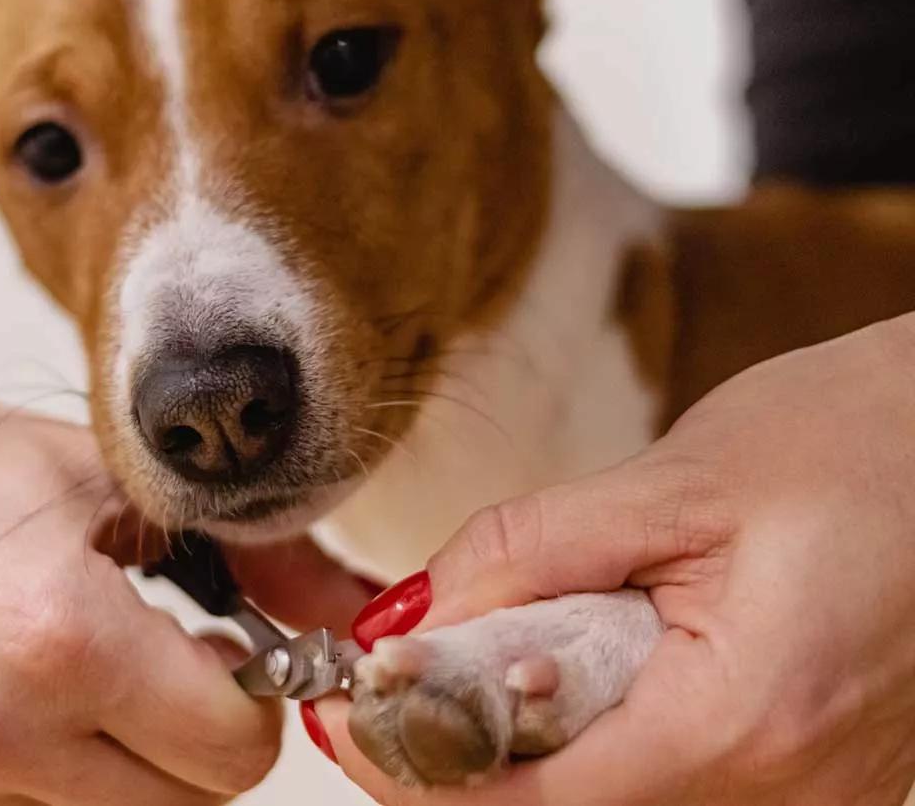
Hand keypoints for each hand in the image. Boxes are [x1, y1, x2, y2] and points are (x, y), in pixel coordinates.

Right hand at [0, 349, 370, 805]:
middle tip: (153, 674)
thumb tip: (356, 615)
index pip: (236, 757)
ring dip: (113, 774)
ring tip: (70, 685)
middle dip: (191, 746)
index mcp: (55, 637)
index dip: (251, 703)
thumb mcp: (106, 481)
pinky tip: (4, 714)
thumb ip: (251, 554)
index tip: (226, 665)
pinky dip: (31, 788)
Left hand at [315, 315, 914, 804]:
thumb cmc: (859, 438)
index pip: (543, 801)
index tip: (348, 716)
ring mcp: (818, 790)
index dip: (425, 766)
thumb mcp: (677, 480)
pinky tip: (572, 670)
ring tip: (480, 659)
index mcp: (748, 720)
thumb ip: (532, 553)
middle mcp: (792, 788)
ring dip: (532, 746)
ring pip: (625, 797)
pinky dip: (603, 736)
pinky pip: (681, 776)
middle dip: (467, 755)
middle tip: (397, 682)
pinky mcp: (822, 769)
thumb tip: (420, 614)